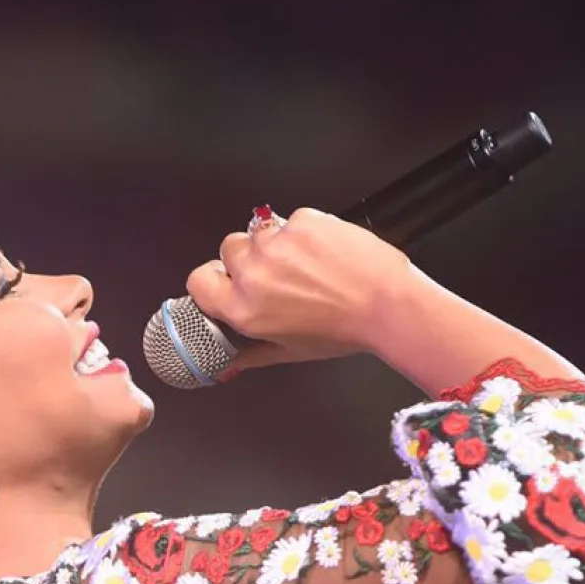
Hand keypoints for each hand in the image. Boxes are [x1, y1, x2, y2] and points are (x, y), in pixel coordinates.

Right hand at [184, 207, 412, 374]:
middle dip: (247, 259)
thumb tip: (228, 362)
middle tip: (277, 276)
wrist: (385, 304)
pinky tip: (323, 253)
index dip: (212, 280)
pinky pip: (291, 221)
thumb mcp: (290, 352)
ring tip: (305, 265)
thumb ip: (251, 355)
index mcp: (244, 309)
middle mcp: (255, 273)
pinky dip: (303, 233)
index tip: (226, 282)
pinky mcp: (303, 220)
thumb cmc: (343, 330)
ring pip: (260, 232)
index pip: (199, 280)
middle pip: (228, 249)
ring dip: (275, 244)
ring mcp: (278, 242)